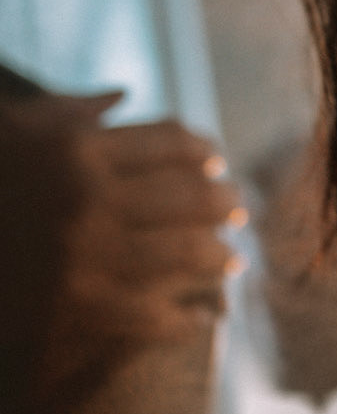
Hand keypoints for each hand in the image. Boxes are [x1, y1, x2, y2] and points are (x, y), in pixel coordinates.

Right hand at [11, 93, 246, 399]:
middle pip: (190, 195)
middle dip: (223, 204)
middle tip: (239, 211)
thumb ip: (73, 112)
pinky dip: (182, 318)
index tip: (216, 162)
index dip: (202, 151)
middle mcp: (88, 197)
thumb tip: (123, 94)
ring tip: (231, 261)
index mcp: (78, 149)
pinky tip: (198, 319)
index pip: (171, 142)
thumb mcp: (19, 133)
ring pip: (185, 253)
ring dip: (218, 258)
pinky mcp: (75, 309)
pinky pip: (152, 315)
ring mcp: (84, 255)